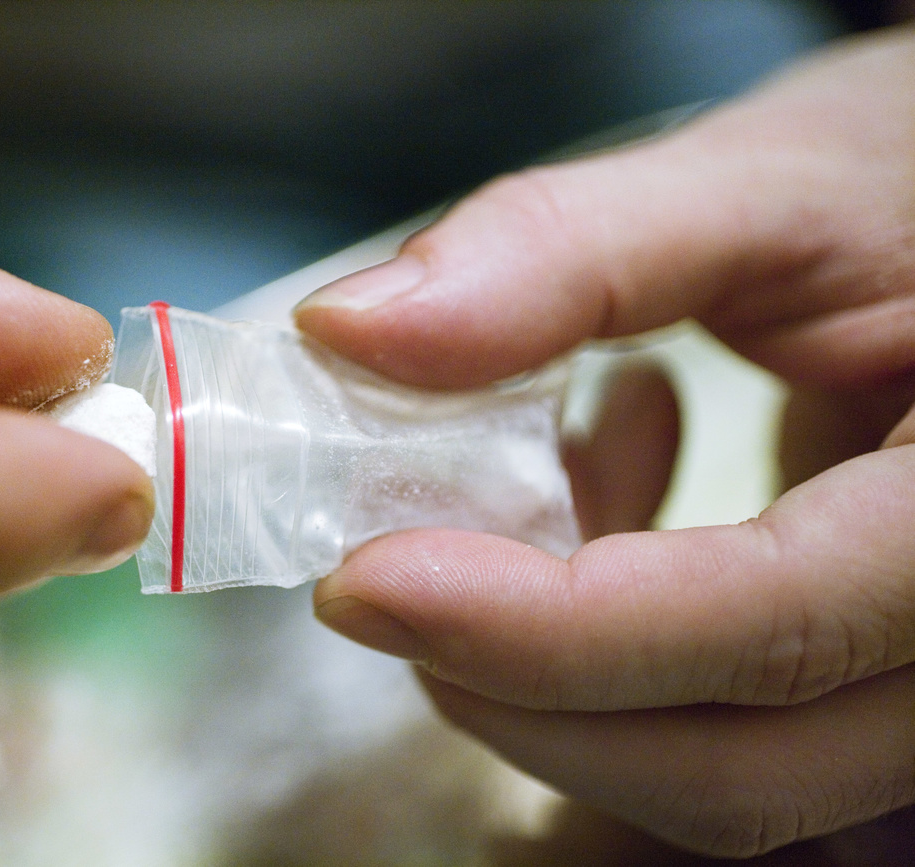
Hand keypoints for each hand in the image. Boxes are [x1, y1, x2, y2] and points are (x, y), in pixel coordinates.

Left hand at [297, 24, 914, 857]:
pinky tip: (614, 513)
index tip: (363, 583)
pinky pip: (726, 746)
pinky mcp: (870, 687)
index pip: (769, 626)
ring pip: (721, 784)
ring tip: (570, 463)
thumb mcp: (774, 181)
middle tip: (389, 571)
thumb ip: (567, 253)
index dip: (544, 630)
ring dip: (561, 670)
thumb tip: (347, 333)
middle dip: (518, 688)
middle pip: (733, 772)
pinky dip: (614, 666)